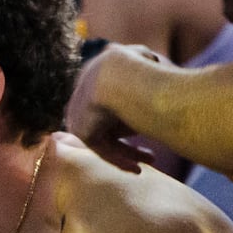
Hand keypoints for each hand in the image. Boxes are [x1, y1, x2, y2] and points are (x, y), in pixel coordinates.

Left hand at [65, 45, 155, 172]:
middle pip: (107, 121)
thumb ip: (146, 67)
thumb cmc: (144, 67)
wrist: (123, 75)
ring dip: (127, 152)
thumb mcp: (147, 62)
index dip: (133, 112)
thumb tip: (153, 67)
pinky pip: (102, 148)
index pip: (111, 98)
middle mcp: (83, 93)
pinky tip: (137, 170)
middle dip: (131, 134)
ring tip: (150, 160)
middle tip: (151, 151)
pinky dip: (119, 159)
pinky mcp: (81, 130)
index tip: (153, 120)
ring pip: (106, 136)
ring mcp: (79, 112)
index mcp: (94, 73)